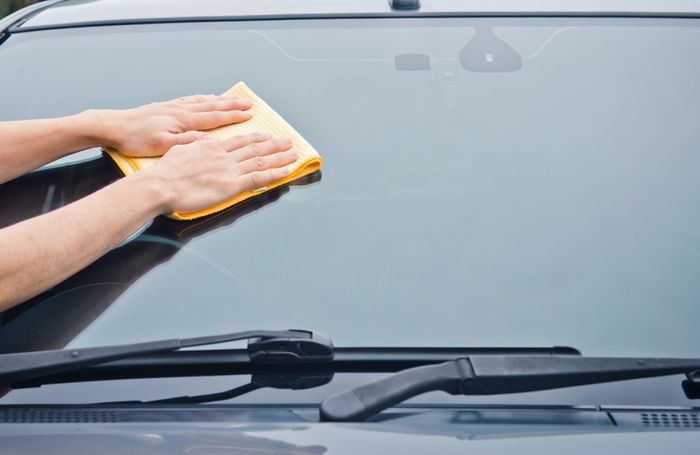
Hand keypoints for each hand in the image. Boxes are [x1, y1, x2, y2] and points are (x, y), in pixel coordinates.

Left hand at [92, 94, 253, 156]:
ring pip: (202, 101)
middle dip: (231, 104)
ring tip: (232, 98)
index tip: (248, 114)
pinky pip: (189, 100)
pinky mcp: (164, 106)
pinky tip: (205, 97)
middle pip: (212, 105)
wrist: (113, 126)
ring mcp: (172, 106)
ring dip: (219, 99)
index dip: (233, 116)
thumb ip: (187, 143)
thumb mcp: (163, 146)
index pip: (214, 117)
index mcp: (183, 121)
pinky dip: (202, 98)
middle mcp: (180, 110)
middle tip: (247, 102)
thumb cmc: (135, 140)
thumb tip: (210, 141)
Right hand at [137, 132, 296, 213]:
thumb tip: (206, 143)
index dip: (256, 138)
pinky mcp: (230, 185)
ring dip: (279, 157)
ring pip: (260, 161)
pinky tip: (285, 171)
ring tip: (293, 153)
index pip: (239, 141)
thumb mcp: (180, 149)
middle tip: (288, 141)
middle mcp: (223, 156)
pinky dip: (274, 174)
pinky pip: (257, 178)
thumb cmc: (165, 172)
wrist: (160, 185)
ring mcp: (228, 170)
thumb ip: (196, 146)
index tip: (267, 135)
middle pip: (254, 148)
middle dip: (274, 144)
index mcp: (211, 147)